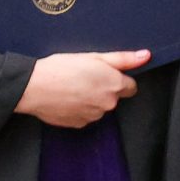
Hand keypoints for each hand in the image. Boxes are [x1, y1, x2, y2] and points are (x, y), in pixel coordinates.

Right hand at [15, 50, 147, 128]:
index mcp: (114, 85)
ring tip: (72, 86)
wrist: (34, 87)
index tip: (104, 74)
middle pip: (114, 97)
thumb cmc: (61, 68)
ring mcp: (93, 116)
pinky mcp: (79, 124)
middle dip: (104, 88)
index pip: (131, 86)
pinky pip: (85, 115)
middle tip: (85, 77)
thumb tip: (145, 56)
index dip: (118, 78)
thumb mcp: (94, 57)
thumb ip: (123, 58)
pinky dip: (79, 108)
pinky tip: (67, 97)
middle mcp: (108, 104)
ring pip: (99, 107)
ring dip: (91, 99)